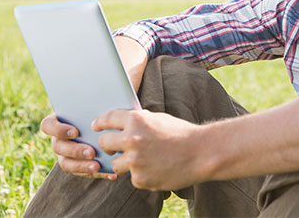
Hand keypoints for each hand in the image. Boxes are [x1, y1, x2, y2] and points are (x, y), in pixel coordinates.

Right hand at [39, 113, 117, 179]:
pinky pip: (83, 173)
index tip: (75, 132)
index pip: (47, 126)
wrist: (102, 127)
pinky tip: (111, 174)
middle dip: (75, 151)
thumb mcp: (91, 109)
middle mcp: (57, 140)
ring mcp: (64, 155)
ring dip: (82, 166)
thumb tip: (103, 113)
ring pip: (66, 164)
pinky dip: (98, 174)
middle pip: (58, 147)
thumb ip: (91, 110)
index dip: (59, 130)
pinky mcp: (76, 167)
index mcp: (56, 123)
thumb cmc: (94, 113)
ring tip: (97, 166)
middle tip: (91, 152)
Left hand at [93, 109, 213, 190]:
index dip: (99, 123)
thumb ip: (138, 121)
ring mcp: (135, 161)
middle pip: (104, 143)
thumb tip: (119, 124)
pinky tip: (156, 170)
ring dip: (125, 163)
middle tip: (113, 148)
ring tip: (142, 161)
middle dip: (108, 146)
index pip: (107, 119)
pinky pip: (132, 177)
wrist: (202, 153)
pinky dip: (141, 175)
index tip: (96, 127)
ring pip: (116, 164)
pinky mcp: (141, 179)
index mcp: (136, 120)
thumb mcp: (158, 119)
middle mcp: (132, 139)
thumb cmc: (181, 134)